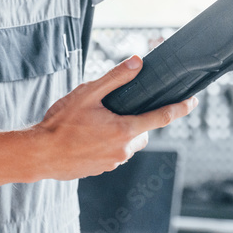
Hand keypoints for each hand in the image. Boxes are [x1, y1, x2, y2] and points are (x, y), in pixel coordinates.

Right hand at [31, 56, 196, 180]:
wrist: (39, 154)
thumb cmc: (60, 123)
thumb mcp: (87, 93)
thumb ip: (115, 78)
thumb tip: (137, 63)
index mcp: (124, 130)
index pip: (161, 117)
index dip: (180, 108)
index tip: (192, 102)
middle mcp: (123, 149)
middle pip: (143, 131)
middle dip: (134, 120)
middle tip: (111, 111)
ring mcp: (113, 162)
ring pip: (127, 143)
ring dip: (119, 132)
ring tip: (93, 125)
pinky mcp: (102, 169)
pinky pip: (113, 153)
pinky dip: (106, 144)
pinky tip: (86, 138)